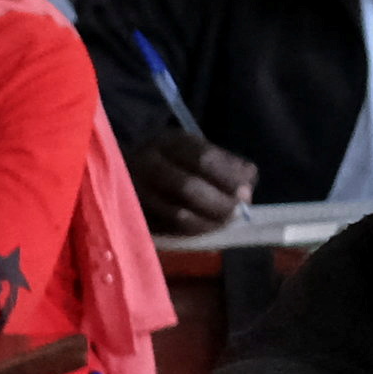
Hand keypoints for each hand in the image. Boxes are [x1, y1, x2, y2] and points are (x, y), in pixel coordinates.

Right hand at [130, 125, 256, 233]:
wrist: (124, 168)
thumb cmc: (174, 160)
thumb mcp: (197, 149)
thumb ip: (225, 162)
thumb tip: (248, 179)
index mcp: (169, 142)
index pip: (203, 159)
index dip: (229, 178)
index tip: (247, 190)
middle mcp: (146, 163)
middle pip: (188, 188)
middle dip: (220, 204)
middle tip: (238, 211)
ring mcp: (134, 191)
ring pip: (177, 214)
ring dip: (209, 222)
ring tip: (225, 221)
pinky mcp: (133, 214)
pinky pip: (168, 229)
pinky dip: (192, 231)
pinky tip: (205, 227)